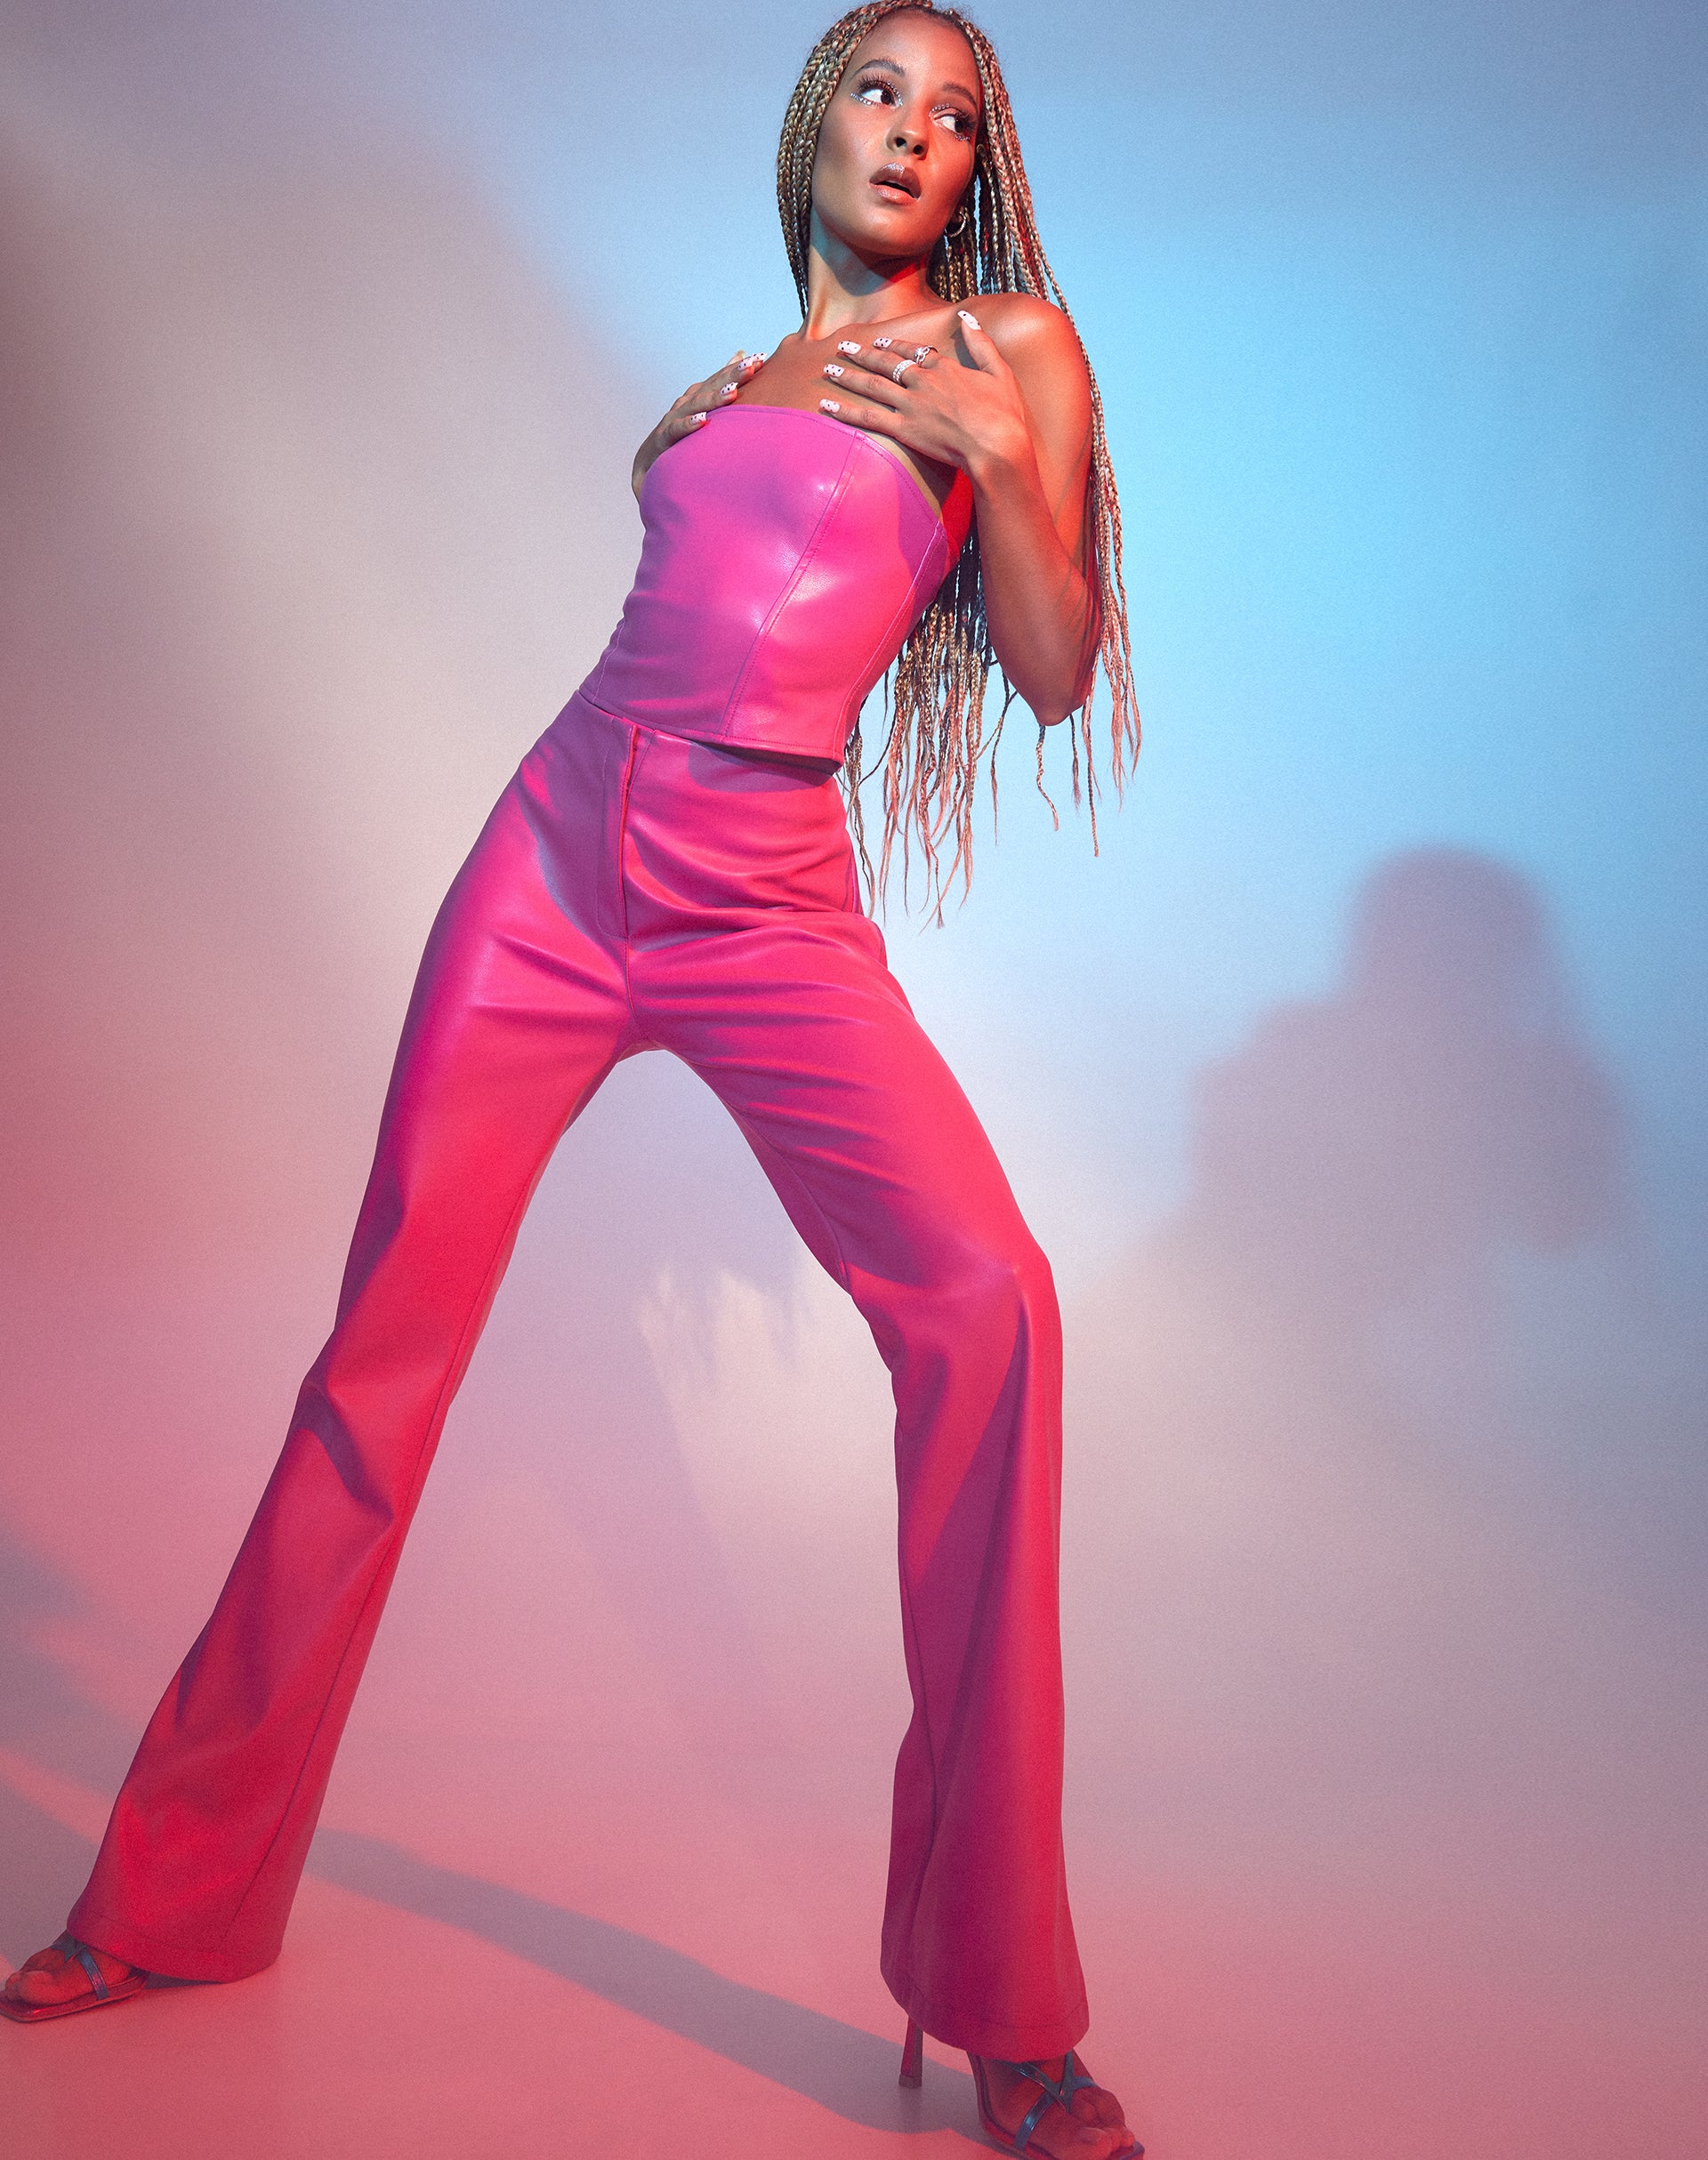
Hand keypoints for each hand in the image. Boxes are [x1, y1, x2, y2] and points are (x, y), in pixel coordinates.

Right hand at [633, 348, 766, 497]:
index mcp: (700, 396)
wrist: (650, 461)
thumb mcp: (705, 410)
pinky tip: (702, 421)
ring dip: (714, 398)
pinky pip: (677, 429)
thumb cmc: (683, 435)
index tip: (761, 358)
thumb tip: (742, 353)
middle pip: (712, 386)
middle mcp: (688, 402)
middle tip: (752, 364)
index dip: (740, 368)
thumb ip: (723, 383)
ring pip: (696, 405)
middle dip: (732, 375)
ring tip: (732, 391)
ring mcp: (675, 418)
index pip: (722, 378)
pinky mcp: (664, 438)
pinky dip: (689, 424)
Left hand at [816, 311, 1033, 482]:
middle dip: (862, 353)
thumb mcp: (1000, 371)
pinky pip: (867, 418)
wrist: (996, 446)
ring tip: (829, 370)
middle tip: (842, 346)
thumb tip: (968, 317)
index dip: (895, 345)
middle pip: (886, 363)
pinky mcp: (903, 430)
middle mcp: (922, 381)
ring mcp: (910, 405)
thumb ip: (981, 343)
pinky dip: (845, 411)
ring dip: (848, 376)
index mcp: (944, 368)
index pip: (913, 351)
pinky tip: (826, 406)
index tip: (880, 342)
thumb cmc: (1004, 413)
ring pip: (872, 385)